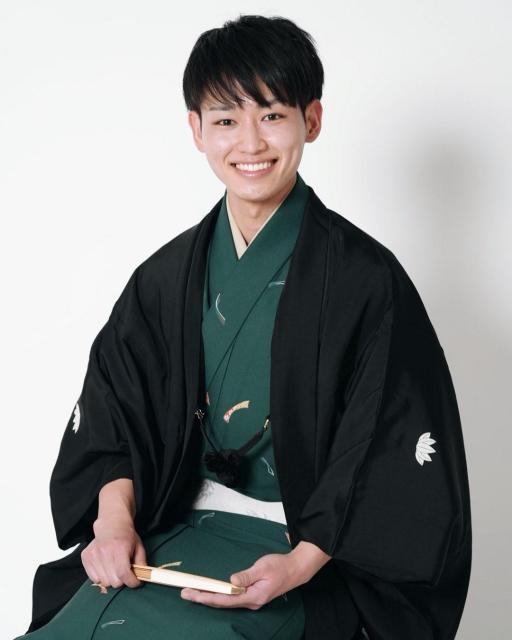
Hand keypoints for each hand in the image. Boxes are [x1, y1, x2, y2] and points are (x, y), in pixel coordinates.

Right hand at [81, 516, 147, 590]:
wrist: (111, 525)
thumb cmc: (126, 536)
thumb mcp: (139, 547)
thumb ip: (142, 563)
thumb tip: (143, 578)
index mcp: (120, 548)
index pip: (123, 573)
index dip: (131, 582)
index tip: (136, 582)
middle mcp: (105, 551)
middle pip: (114, 582)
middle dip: (122, 580)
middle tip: (124, 571)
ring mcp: (93, 555)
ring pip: (104, 582)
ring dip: (111, 579)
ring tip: (115, 567)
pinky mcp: (86, 557)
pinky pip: (94, 579)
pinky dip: (102, 577)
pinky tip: (106, 567)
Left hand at [180, 551, 303, 608]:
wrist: (295, 570)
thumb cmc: (280, 567)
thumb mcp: (263, 567)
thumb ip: (247, 575)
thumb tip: (231, 580)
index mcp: (253, 596)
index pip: (225, 599)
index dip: (208, 597)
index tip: (193, 593)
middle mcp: (250, 601)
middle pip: (223, 603)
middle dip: (203, 598)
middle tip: (185, 593)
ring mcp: (251, 599)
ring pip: (226, 601)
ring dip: (209, 597)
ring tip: (193, 593)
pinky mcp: (252, 595)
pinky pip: (232, 598)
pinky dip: (219, 595)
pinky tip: (211, 592)